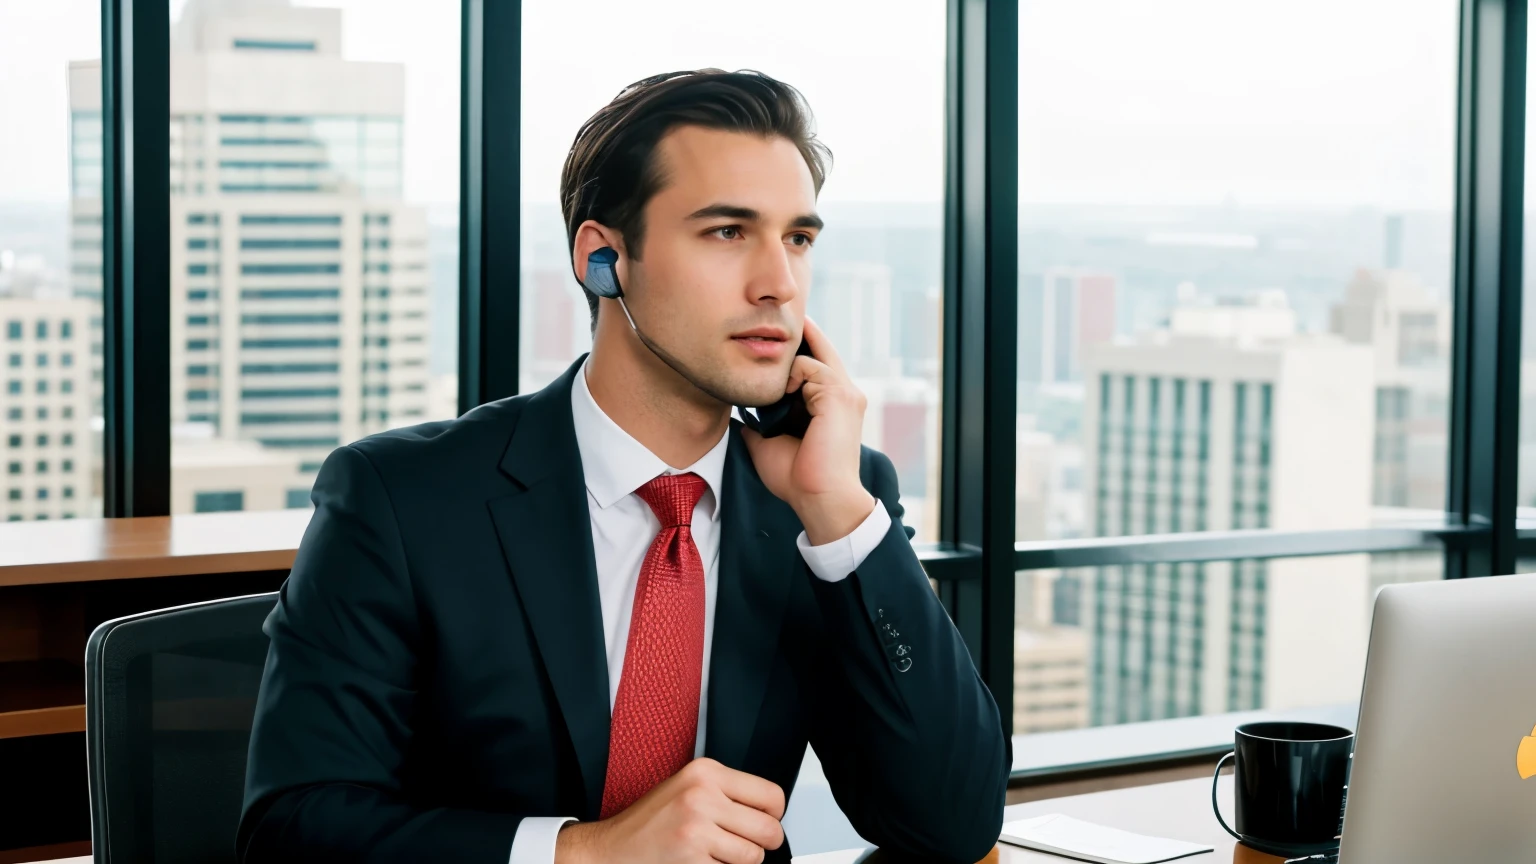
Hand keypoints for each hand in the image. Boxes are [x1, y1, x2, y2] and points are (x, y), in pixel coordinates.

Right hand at [554, 758, 784, 863]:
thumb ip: (727, 791)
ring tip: (719, 853)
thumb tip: (771, 810)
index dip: (774, 815)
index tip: (766, 821)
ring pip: (753, 856)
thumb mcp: (689, 787)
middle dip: (764, 843)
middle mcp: (702, 796)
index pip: (772, 795)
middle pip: (769, 829)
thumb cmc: (652, 820)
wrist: (613, 847)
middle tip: (749, 844)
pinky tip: (702, 861)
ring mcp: (696, 830)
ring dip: (741, 861)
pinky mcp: (692, 860)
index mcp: (706, 772)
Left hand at [742, 317, 876, 544]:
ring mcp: (846, 393)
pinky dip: (791, 374)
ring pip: (811, 356)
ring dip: (786, 364)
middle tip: (777, 321)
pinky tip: (779, 392)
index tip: (771, 345)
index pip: (817, 365)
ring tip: (772, 384)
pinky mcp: (840, 395)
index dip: (796, 352)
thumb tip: (736, 417)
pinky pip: (810, 365)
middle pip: (821, 350)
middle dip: (801, 334)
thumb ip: (757, 425)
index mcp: (831, 406)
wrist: (820, 498)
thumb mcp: (768, 444)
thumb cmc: (798, 479)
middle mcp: (844, 395)